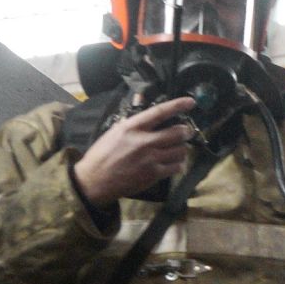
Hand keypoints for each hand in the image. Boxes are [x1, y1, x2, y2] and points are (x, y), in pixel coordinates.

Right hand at [72, 96, 197, 205]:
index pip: (159, 112)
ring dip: (182, 149)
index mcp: (132, 128)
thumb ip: (134, 122)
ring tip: (176, 149)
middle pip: (178, 132)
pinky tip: (172, 163)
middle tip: (185, 132)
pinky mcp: (154, 174)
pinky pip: (177, 166)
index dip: (177, 105)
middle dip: (186, 131)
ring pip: (181, 150)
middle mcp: (144, 141)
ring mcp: (150, 159)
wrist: (94, 181)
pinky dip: (178, 164)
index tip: (190, 102)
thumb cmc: (103, 154)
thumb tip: (146, 105)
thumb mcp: (115, 132)